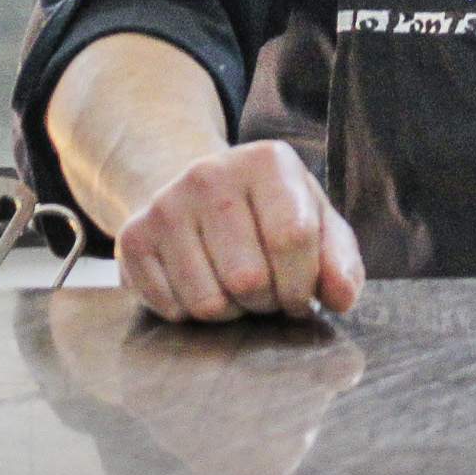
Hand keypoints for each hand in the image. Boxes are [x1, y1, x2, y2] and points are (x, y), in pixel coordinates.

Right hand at [116, 141, 364, 324]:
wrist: (199, 193)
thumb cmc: (269, 213)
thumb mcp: (316, 220)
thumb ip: (340, 259)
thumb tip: (341, 298)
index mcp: (267, 161)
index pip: (293, 237)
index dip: (302, 284)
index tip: (301, 295)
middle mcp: (210, 174)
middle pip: (248, 279)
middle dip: (266, 303)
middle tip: (266, 292)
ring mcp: (166, 204)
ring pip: (209, 303)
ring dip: (231, 312)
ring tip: (234, 287)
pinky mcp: (133, 237)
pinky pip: (172, 309)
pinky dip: (193, 313)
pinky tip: (201, 283)